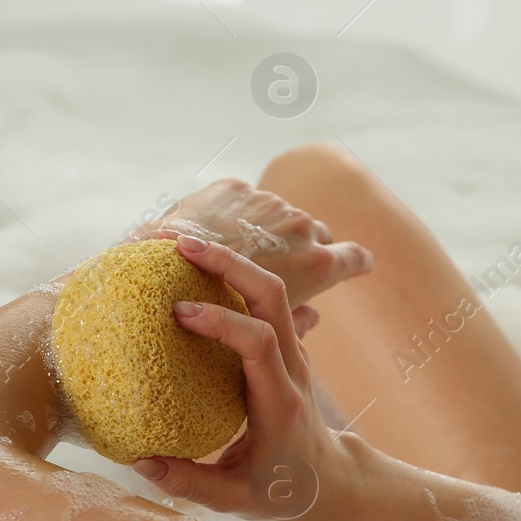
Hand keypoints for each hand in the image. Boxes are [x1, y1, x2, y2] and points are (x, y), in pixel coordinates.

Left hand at [130, 177, 372, 313]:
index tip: (359, 264)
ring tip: (241, 250)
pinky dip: (236, 214)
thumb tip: (314, 317)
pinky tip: (213, 234)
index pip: (355, 259)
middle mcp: (302, 228)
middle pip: (316, 234)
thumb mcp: (264, 333)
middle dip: (305, 246)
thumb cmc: (215, 319)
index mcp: (317, 266)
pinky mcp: (236, 187)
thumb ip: (298, 321)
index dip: (357, 263)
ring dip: (270, 229)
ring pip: (281, 215)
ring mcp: (270, 204)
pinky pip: (245, 200)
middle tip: (284, 263)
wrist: (161, 271)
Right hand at [130, 233, 355, 520]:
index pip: (260, 343)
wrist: (332, 478)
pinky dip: (232, 279)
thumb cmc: (284, 490)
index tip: (180, 313)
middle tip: (180, 246)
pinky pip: (263, 302)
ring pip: (271, 291)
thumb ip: (190, 484)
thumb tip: (140, 462)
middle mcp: (291, 366)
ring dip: (230, 263)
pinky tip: (195, 272)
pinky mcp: (284, 347)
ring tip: (181, 246)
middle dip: (229, 264)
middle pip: (273, 296)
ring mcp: (292, 352)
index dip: (224, 321)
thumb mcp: (236, 500)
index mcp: (279, 400)